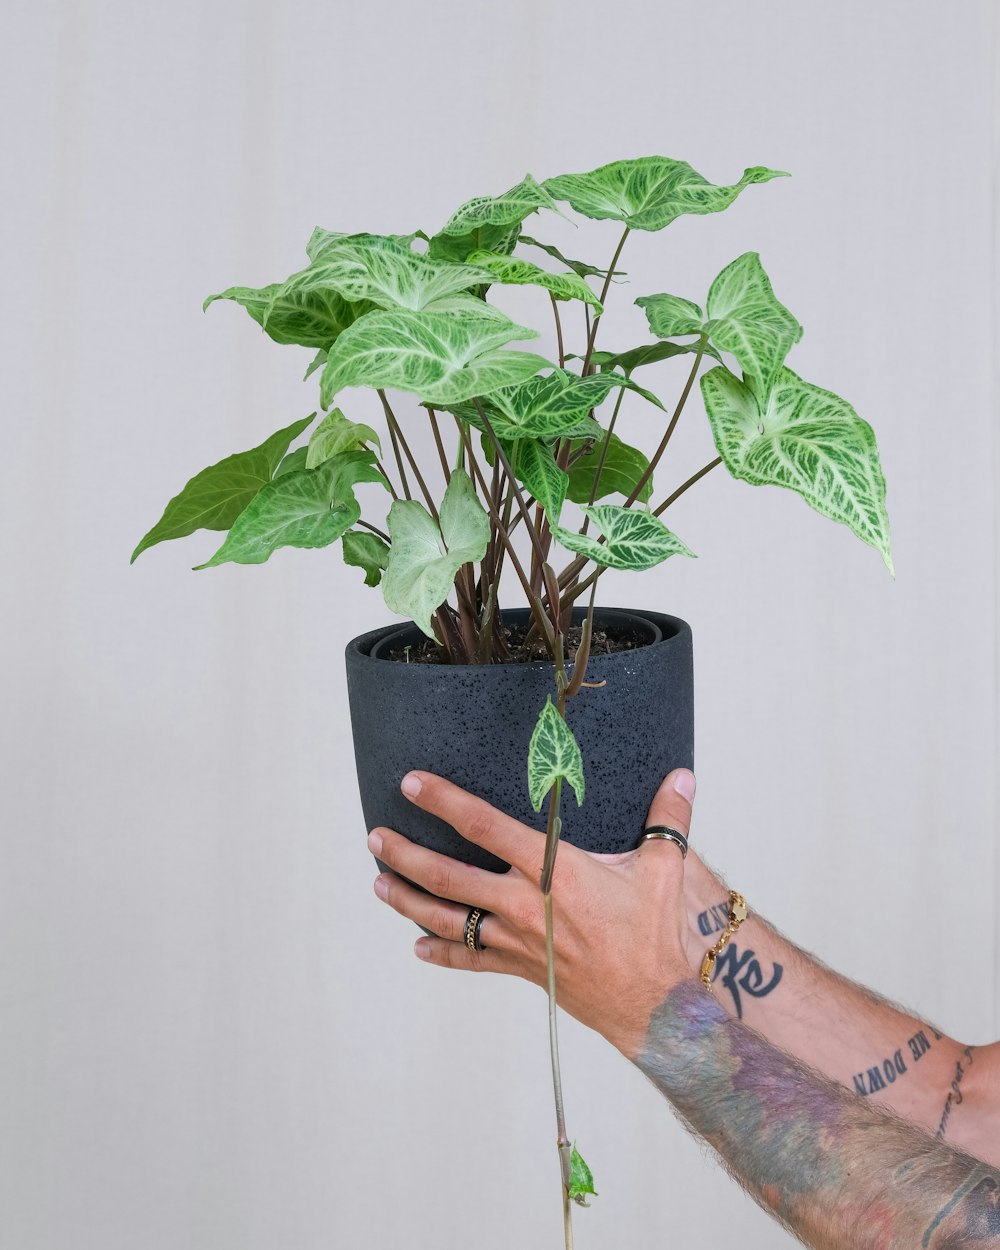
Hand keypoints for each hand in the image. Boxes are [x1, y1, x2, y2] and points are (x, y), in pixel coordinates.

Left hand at [369, 768, 696, 1057]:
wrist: (652, 1007)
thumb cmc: (654, 935)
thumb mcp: (663, 870)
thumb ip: (667, 819)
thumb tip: (683, 774)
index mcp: (553, 869)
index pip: (486, 825)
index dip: (445, 801)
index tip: (411, 783)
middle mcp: (524, 903)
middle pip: (448, 875)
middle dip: (406, 854)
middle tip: (375, 835)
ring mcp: (517, 940)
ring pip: (447, 918)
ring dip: (407, 899)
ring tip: (377, 883)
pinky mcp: (520, 969)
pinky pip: (470, 960)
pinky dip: (441, 952)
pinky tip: (417, 944)